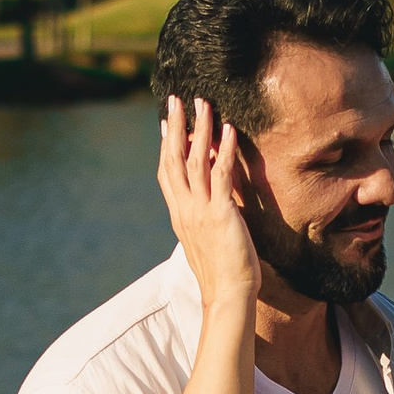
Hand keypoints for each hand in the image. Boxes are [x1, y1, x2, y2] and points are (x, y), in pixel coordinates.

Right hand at [157, 94, 260, 311]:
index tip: (165, 123)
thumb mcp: (205, 238)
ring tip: (203, 104)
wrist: (227, 294)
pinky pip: (221, 175)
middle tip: (176, 99)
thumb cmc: (221, 272)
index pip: (166, 173)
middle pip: (172, 159)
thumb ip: (202, 216)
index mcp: (179, 215)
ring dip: (199, 129)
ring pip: (194, 161)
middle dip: (174, 126)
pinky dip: (224, 150)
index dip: (164, 146)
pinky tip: (229, 131)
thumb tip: (210, 199)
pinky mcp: (221, 214)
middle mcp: (184, 209)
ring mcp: (200, 211)